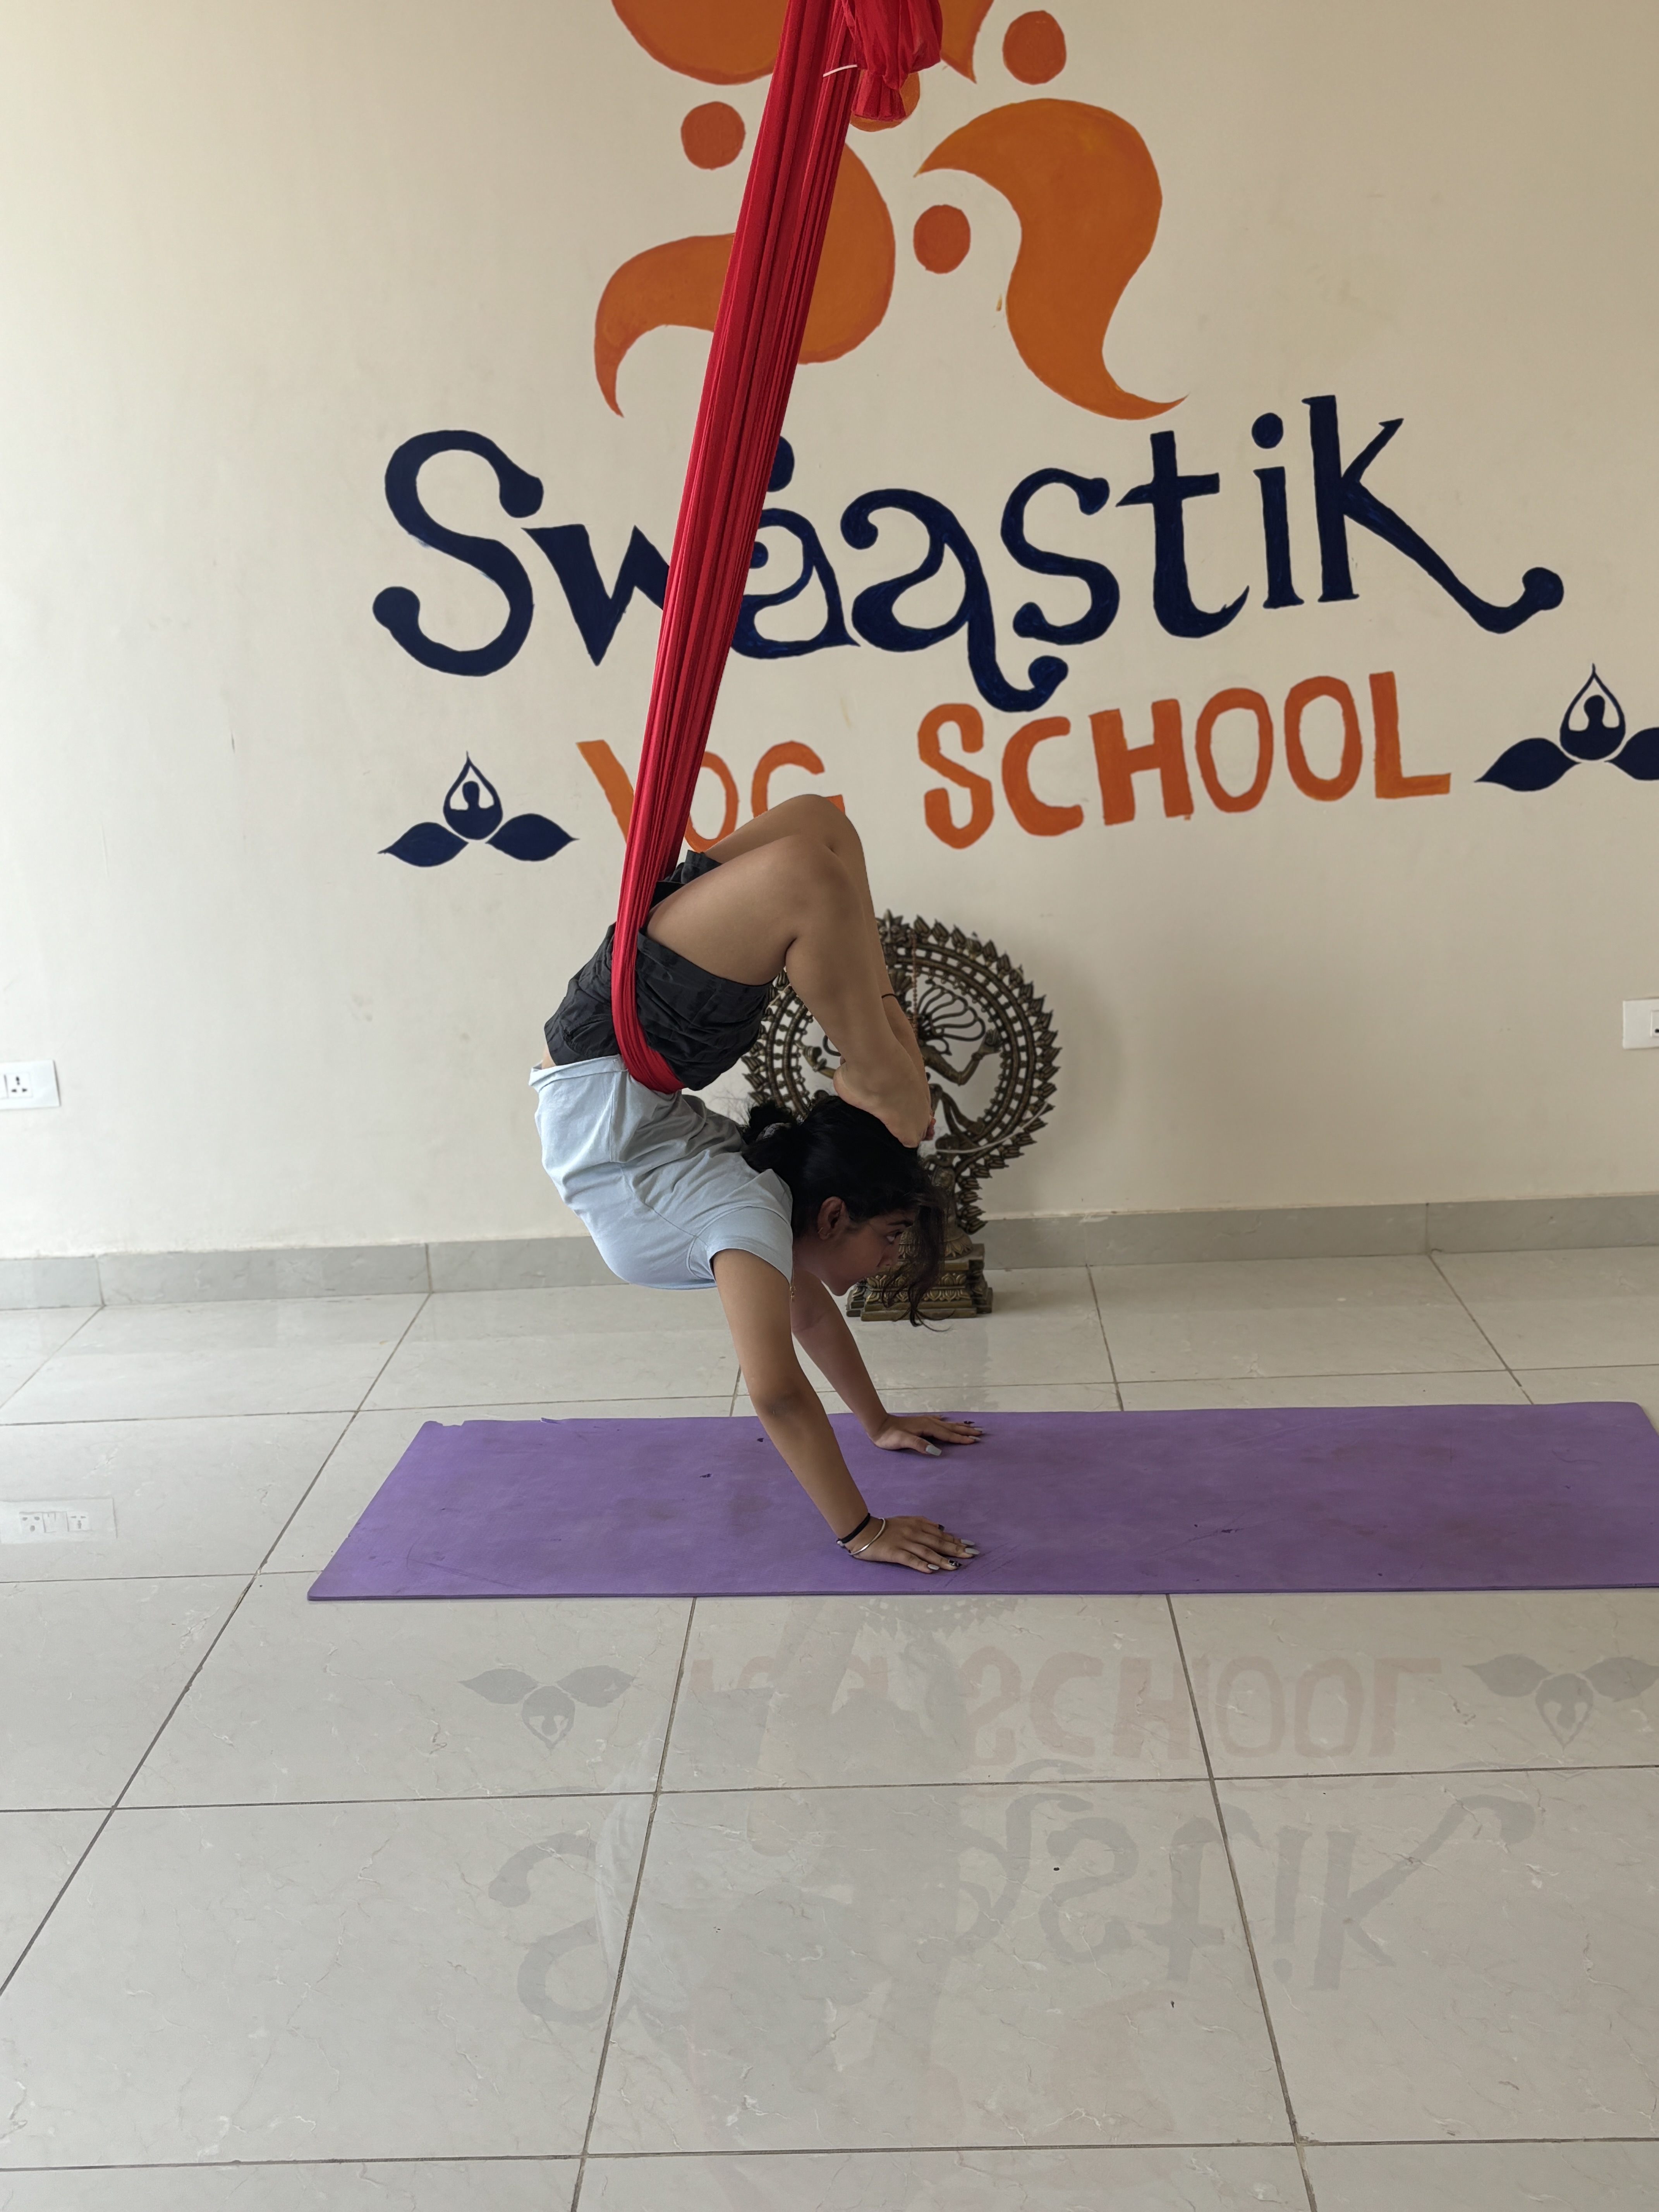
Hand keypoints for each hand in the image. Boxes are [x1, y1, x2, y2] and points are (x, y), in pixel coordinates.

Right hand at [850, 1514, 977, 1572]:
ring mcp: (904, 1542)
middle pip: (938, 1542)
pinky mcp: (894, 1553)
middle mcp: (913, 1532)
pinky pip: (910, 1559)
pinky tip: (932, 1569)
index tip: (969, 1545)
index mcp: (917, 1524)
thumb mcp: (906, 1520)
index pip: (940, 1534)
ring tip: (956, 1566)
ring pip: (927, 1552)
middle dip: (955, 1549)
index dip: (955, 1540)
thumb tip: (940, 1527)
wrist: (863, 1530)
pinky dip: (922, 1564)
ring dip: (943, 1559)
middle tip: (971, 1555)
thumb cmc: (885, 1527)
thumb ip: (923, 1523)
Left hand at [872, 1413, 983, 1454]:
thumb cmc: (889, 1436)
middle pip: (951, 1428)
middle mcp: (928, 1422)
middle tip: (980, 1433)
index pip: (948, 1435)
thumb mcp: (903, 1441)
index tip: (974, 1441)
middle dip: (965, 1431)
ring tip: (970, 1427)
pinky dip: (944, 1422)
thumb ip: (919, 1445)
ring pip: (946, 1424)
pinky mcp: (919, 1422)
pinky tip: (945, 1419)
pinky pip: (936, 1421)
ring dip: (958, 1426)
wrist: (878, 1425)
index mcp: (927, 1427)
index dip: (961, 1439)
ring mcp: (924, 1421)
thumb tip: (936, 1451)